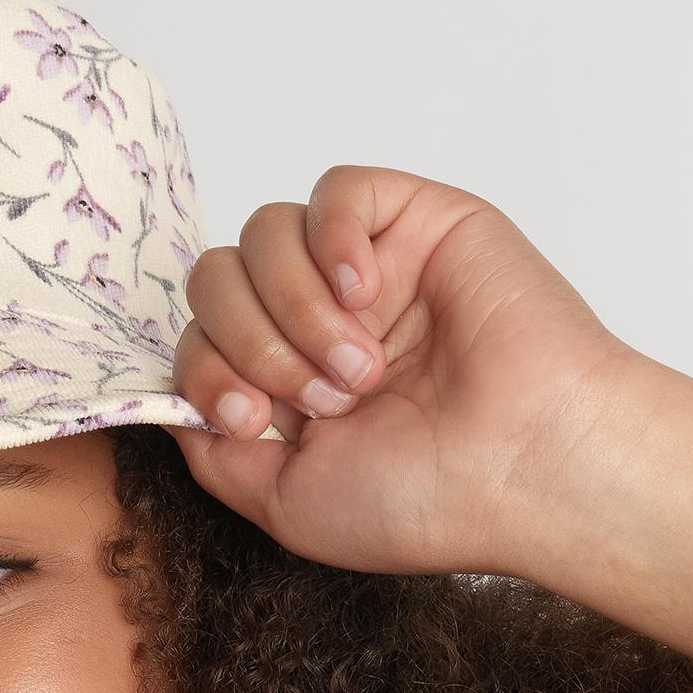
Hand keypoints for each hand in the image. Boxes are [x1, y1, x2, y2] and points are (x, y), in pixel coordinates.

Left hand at [166, 164, 639, 578]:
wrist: (521, 468)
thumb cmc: (424, 498)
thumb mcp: (283, 501)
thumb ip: (212, 455)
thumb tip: (170, 403)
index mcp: (286, 385)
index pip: (196, 339)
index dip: (204, 371)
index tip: (249, 420)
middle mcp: (316, 323)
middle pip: (215, 279)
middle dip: (249, 344)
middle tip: (320, 400)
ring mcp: (364, 272)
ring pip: (263, 235)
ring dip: (295, 309)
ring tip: (359, 369)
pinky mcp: (415, 222)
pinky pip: (334, 190)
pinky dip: (332, 239)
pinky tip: (366, 294)